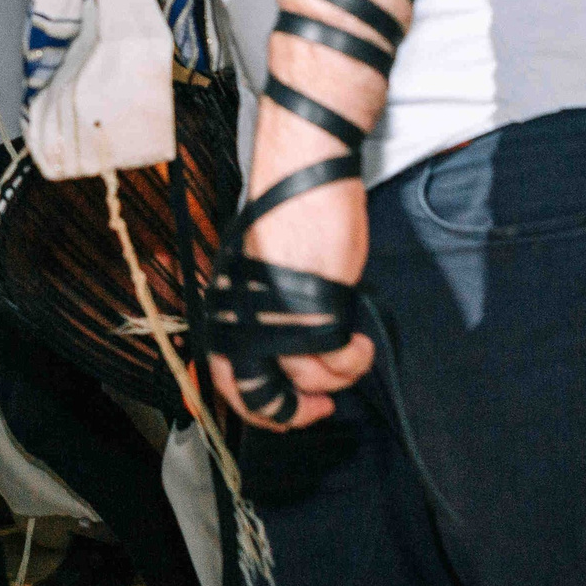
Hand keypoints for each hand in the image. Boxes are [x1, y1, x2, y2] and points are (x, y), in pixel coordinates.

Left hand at [208, 170, 374, 432]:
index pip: (229, 384)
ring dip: (338, 377)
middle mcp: (243, 318)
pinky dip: (355, 360)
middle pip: (262, 396)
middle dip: (296, 411)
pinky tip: (360, 343)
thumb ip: (264, 314)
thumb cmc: (285, 212)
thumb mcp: (258, 271)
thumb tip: (285, 358)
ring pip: (309, 379)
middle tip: (323, 405)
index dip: (261, 410)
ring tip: (352, 353)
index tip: (292, 410)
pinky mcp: (314, 306)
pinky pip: (338, 358)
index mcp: (225, 309)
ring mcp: (277, 315)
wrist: (304, 173)